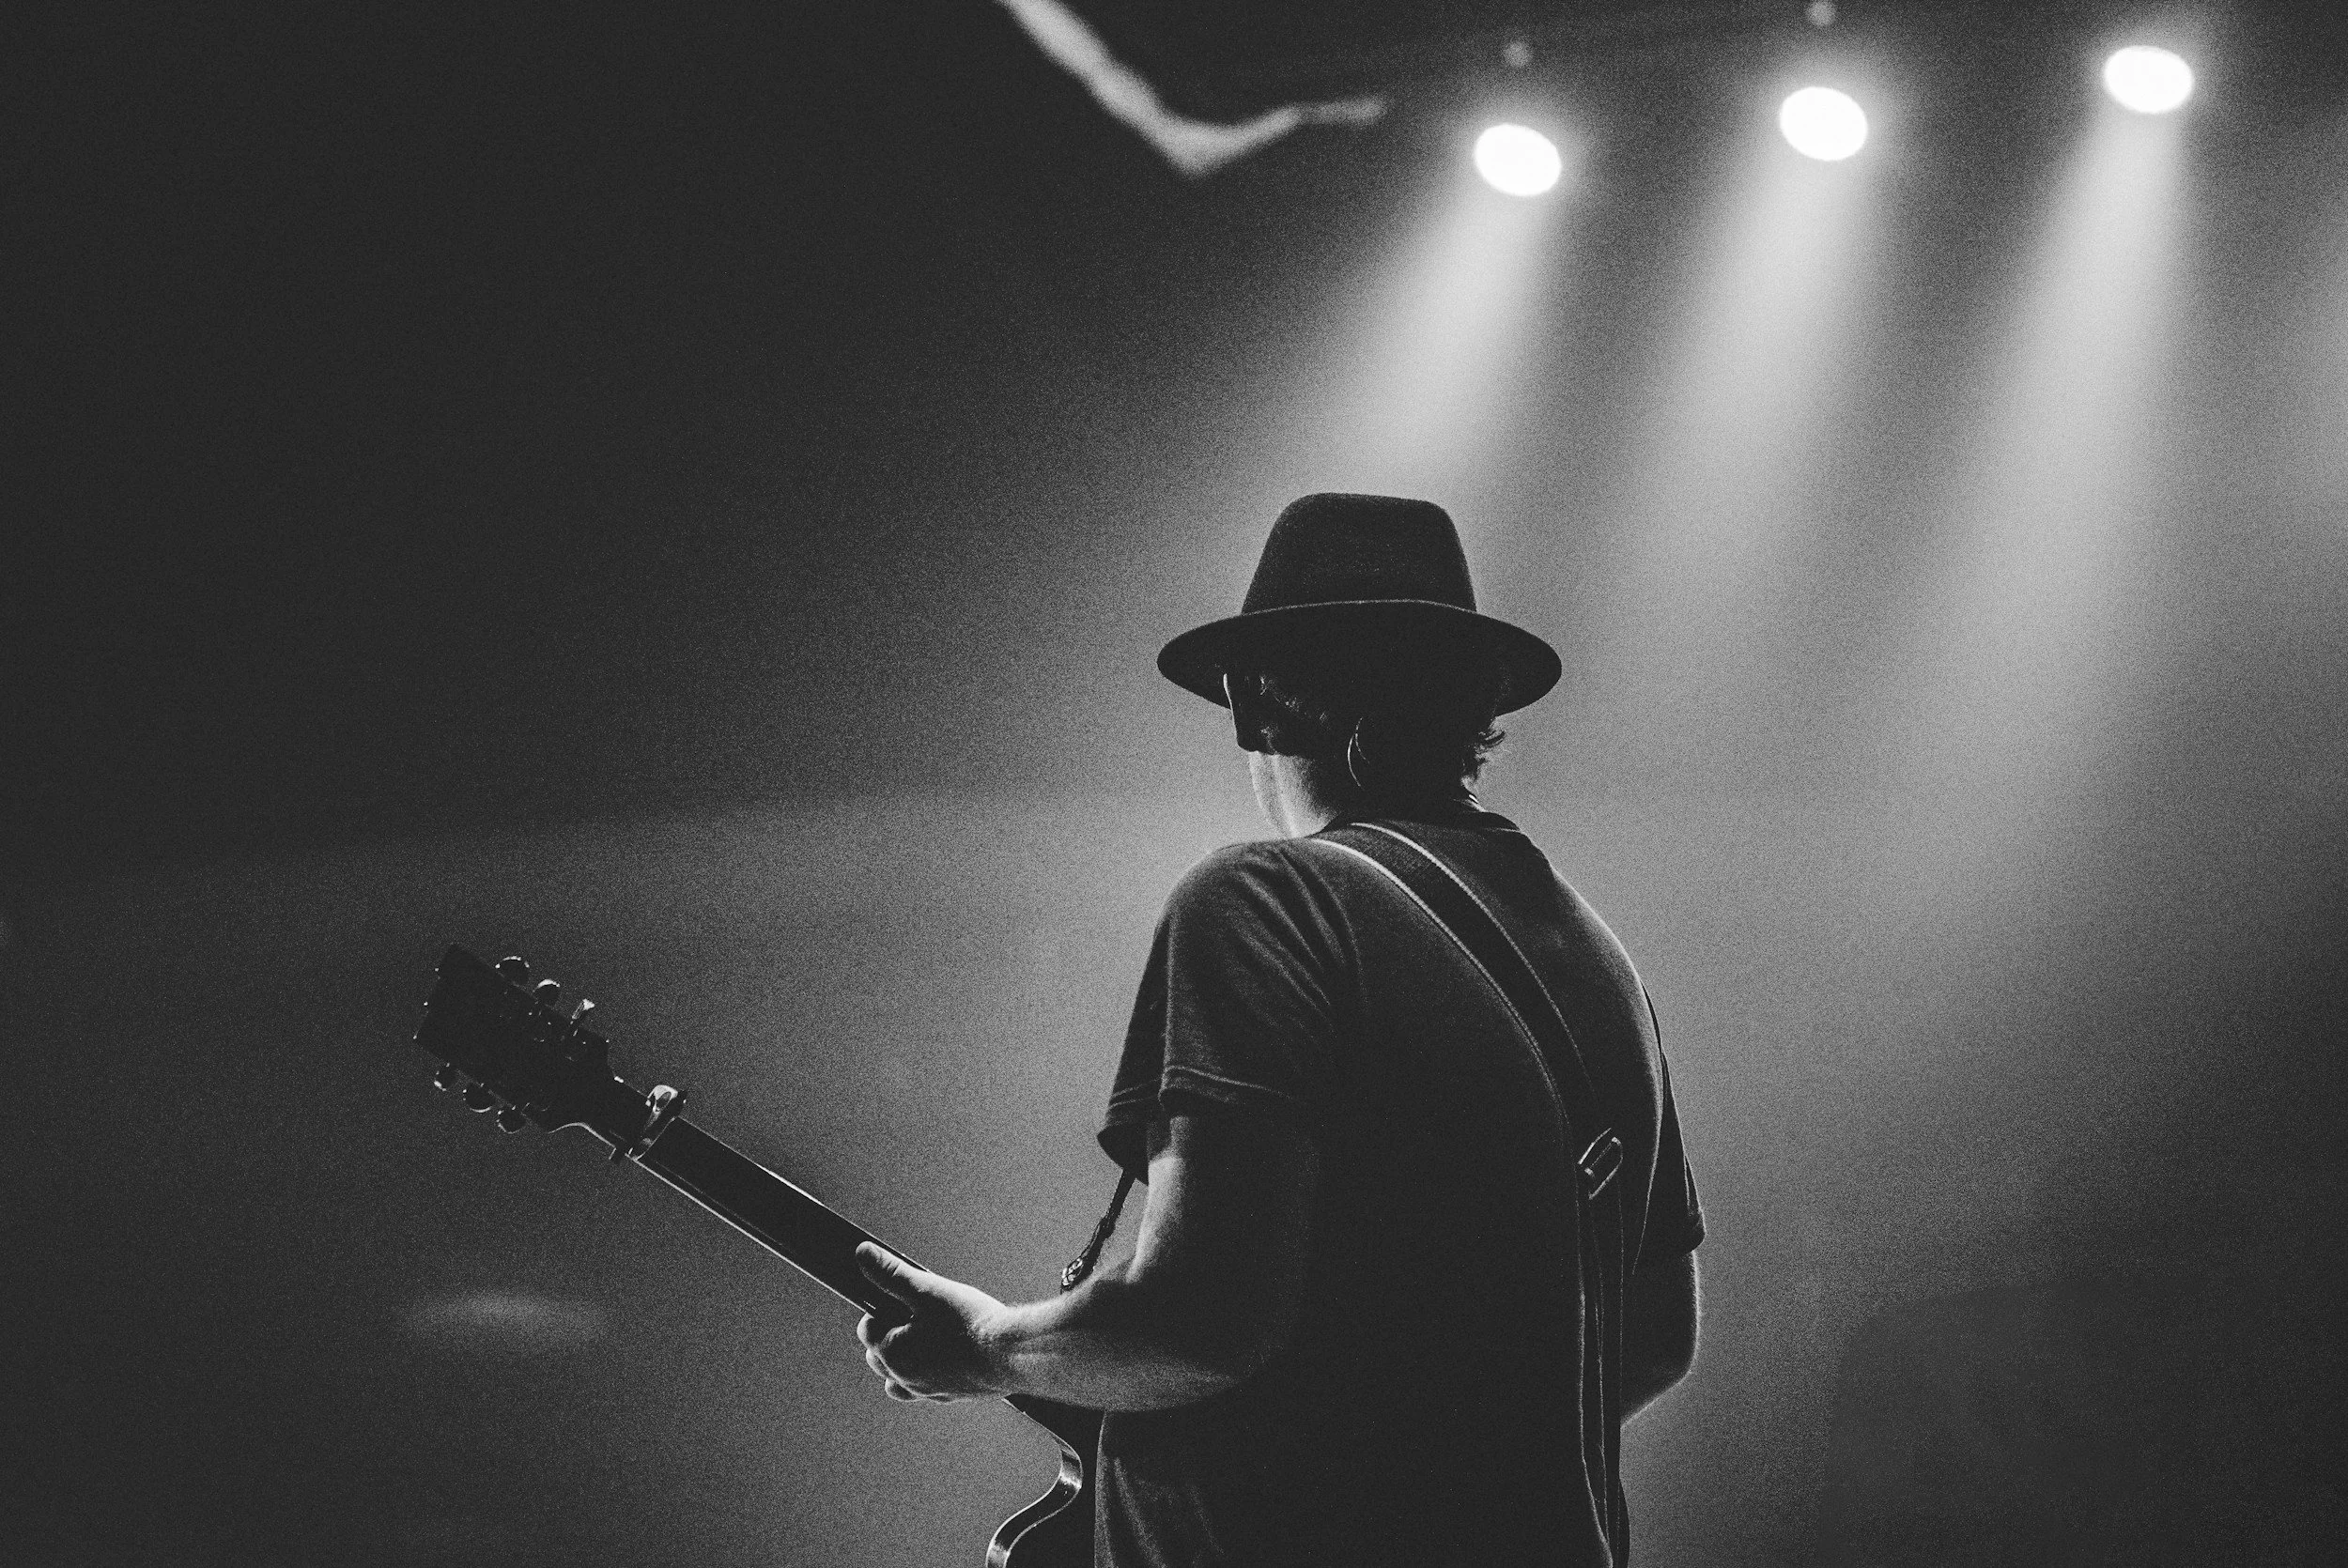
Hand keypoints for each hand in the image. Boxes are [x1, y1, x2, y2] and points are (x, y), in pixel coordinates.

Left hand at [854, 1243, 1008, 1402]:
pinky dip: (929, 1373)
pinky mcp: (953, 1395)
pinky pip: (928, 1388)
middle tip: (914, 1314)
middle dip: (889, 1334)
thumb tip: (864, 1256)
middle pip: (879, 1356)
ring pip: (900, 1380)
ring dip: (904, 1360)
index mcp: (893, 1354)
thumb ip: (892, 1274)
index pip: (867, 1329)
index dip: (881, 1308)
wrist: (1011, 1354)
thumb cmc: (971, 1326)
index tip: (901, 1298)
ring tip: (925, 1338)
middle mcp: (906, 1379)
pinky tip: (947, 1356)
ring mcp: (930, 1391)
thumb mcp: (927, 1290)